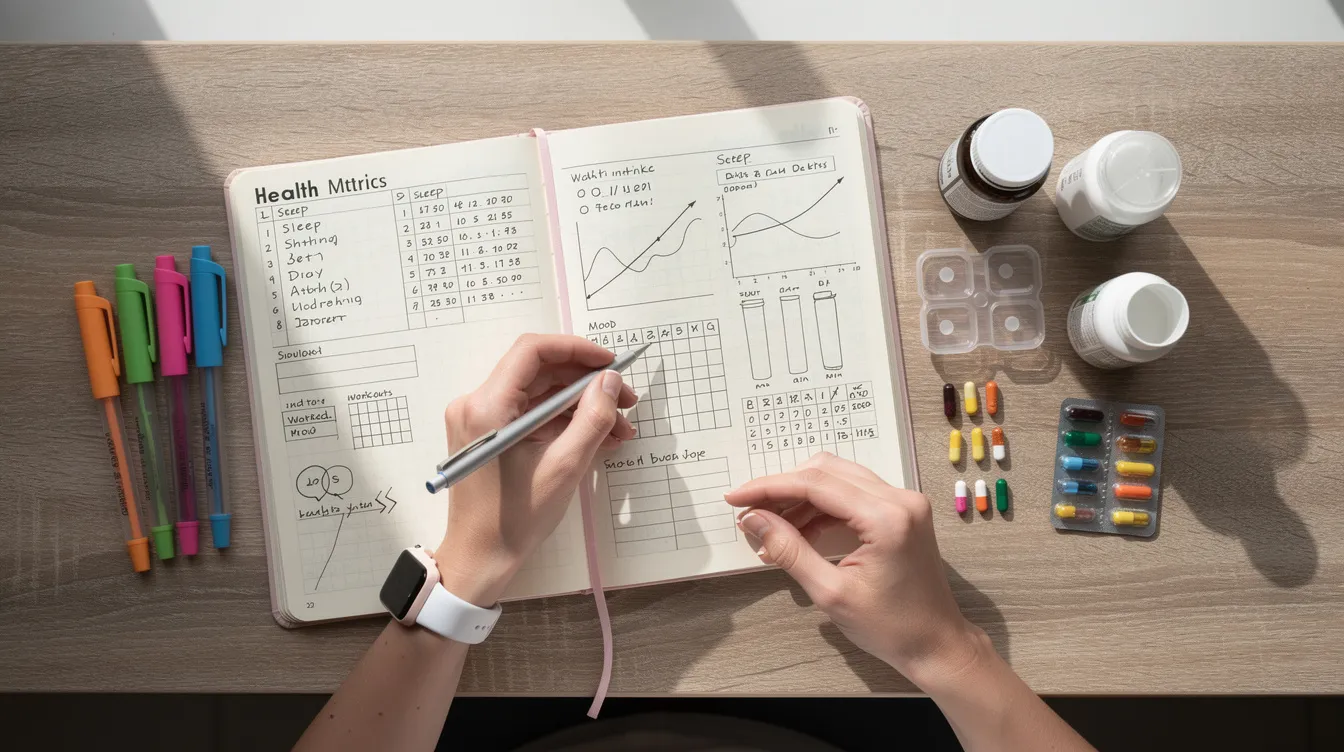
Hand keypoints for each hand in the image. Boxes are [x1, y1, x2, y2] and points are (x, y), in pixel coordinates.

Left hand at [434, 334, 637, 605]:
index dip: (577, 350)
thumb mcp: (565, 466)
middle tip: (626, 399)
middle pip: (538, 372)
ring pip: (538, 394)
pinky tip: (597, 435)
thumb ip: (592, 418)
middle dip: (586, 382)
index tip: (611, 363)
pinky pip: (530, 414)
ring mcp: (480, 420)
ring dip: (579, 404)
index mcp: (487, 407)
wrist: (479, 558)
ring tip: (619, 426)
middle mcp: (476, 404)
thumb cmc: (516, 519)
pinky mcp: (488, 434)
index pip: (533, 352)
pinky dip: (563, 420)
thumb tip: (610, 381)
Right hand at [725, 453, 984, 687]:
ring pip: (838, 478)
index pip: (816, 484)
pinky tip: (798, 530)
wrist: (936, 644)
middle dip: (783, 488)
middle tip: (749, 511)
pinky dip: (822, 506)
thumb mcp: (831, 592)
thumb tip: (753, 520)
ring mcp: (904, 502)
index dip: (769, 487)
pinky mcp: (902, 511)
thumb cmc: (891, 627)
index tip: (736, 498)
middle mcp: (900, 499)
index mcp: (887, 518)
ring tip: (769, 526)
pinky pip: (853, 494)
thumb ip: (789, 550)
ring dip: (800, 496)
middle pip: (826, 471)